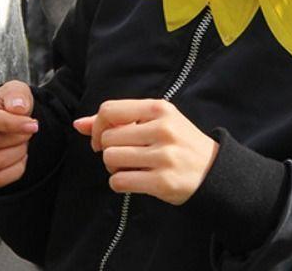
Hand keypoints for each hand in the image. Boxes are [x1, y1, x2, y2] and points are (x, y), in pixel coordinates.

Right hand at [0, 80, 38, 187]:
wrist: (6, 120)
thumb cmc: (7, 103)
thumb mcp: (15, 90)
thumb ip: (17, 94)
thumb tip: (18, 108)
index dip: (10, 123)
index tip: (32, 125)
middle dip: (17, 138)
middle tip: (29, 132)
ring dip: (17, 153)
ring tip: (23, 142)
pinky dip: (15, 170)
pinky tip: (20, 157)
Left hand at [73, 99, 217, 204]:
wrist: (212, 169)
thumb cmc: (179, 142)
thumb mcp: (155, 121)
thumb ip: (118, 120)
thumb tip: (78, 124)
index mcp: (159, 108)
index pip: (110, 110)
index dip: (97, 126)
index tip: (102, 138)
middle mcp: (161, 129)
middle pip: (107, 138)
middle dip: (108, 150)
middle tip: (124, 156)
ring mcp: (163, 155)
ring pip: (110, 159)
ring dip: (113, 167)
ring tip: (130, 167)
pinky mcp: (162, 181)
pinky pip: (119, 181)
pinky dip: (119, 183)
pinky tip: (133, 180)